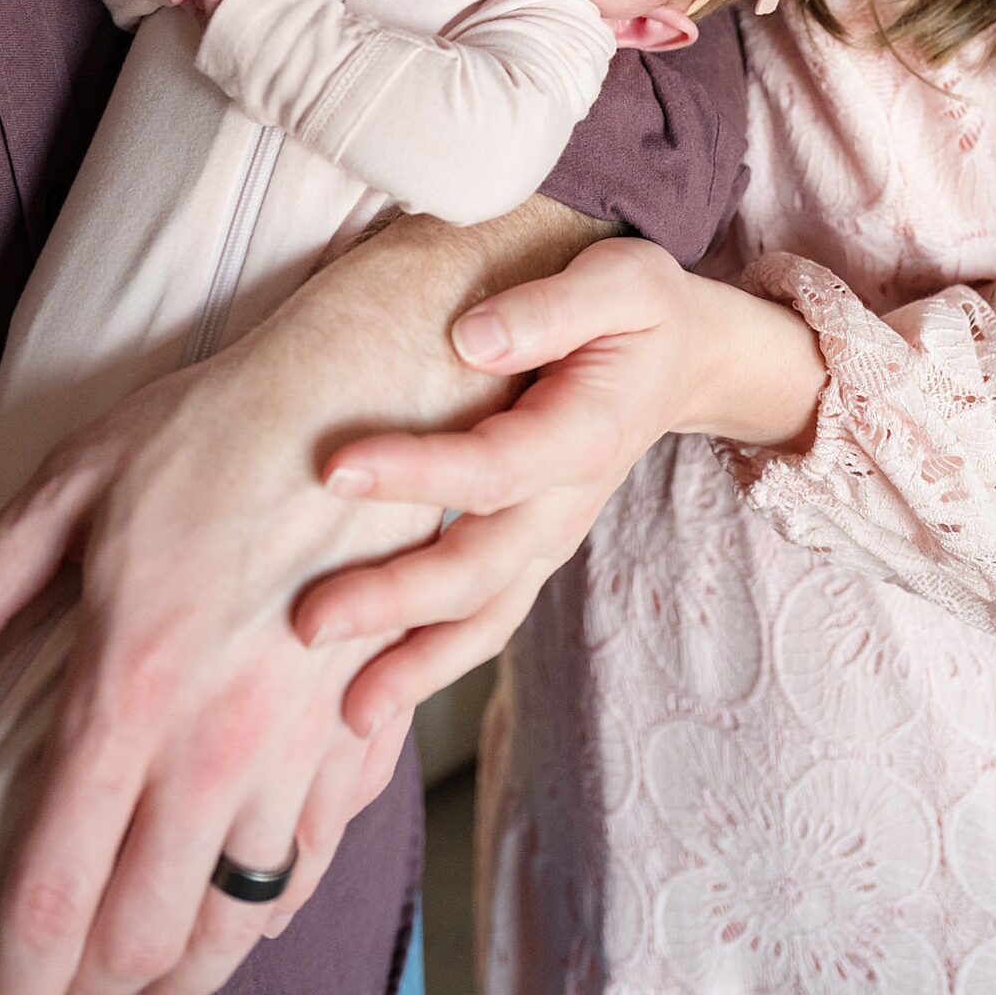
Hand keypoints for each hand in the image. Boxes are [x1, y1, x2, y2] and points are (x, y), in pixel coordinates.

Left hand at [0, 321, 446, 994]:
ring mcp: (299, 751)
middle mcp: (216, 747)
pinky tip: (226, 873)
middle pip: (141, 943)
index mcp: (127, 692)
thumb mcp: (73, 481)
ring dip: (174, 959)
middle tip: (53, 961)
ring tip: (136, 937)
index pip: (51, 899)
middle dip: (85, 983)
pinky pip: (308, 871)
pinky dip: (257, 900)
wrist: (371, 388)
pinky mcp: (360, 735)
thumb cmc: (213, 425)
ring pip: (231, 927)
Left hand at [293, 241, 826, 729]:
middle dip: (396, 602)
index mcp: (584, 433)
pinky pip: (489, 619)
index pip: (492, 467)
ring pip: (486, 615)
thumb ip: (551, 308)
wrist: (686, 358)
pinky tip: (381, 697)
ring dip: (416, 664)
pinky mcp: (533, 549)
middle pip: (480, 568)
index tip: (335, 468)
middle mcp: (567, 502)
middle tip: (308, 621)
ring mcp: (551, 536)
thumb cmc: (641, 311)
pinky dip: (438, 664)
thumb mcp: (620, 281)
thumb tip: (470, 339)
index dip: (416, 473)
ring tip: (345, 713)